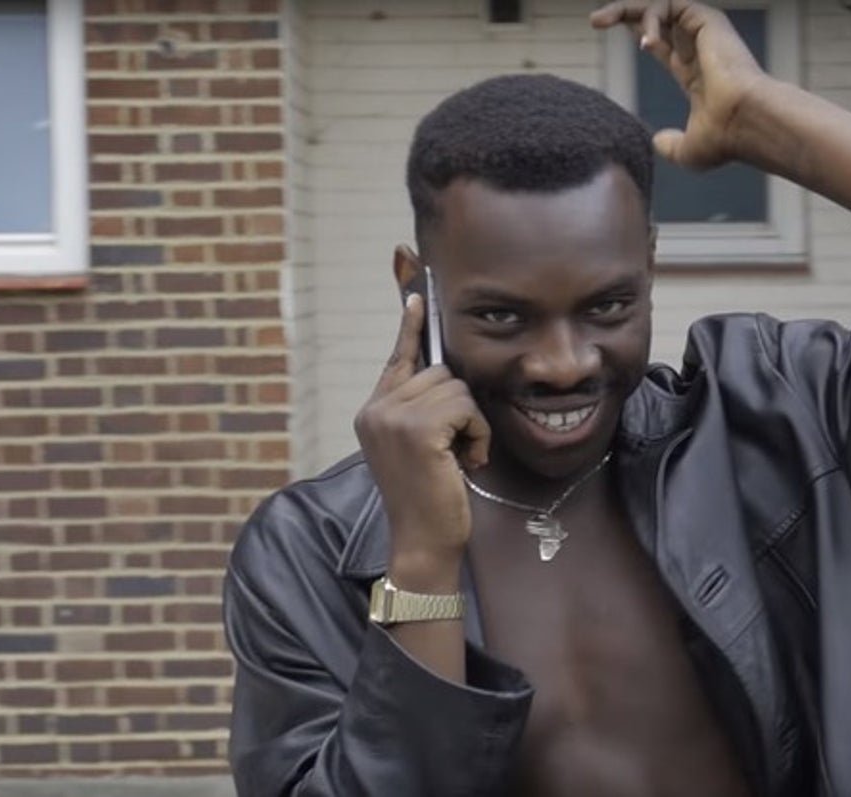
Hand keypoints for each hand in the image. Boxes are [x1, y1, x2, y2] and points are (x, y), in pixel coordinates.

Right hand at [354, 294, 490, 568]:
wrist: (424, 541)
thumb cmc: (431, 497)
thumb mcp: (421, 446)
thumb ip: (423, 409)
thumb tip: (448, 373)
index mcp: (373, 411)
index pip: (398, 357)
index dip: (410, 326)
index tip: (417, 294)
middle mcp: (376, 409)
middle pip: (441, 372)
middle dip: (461, 408)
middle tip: (457, 449)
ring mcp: (392, 417)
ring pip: (457, 388)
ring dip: (472, 424)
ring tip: (460, 458)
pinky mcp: (416, 428)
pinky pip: (466, 407)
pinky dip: (477, 434)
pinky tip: (466, 463)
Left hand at [590, 0, 768, 169]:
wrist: (744, 122)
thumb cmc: (724, 139)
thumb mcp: (689, 151)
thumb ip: (672, 146)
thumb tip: (657, 141)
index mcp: (695, 72)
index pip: (663, 42)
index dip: (639, 33)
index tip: (609, 30)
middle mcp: (700, 48)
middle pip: (656, 19)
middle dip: (624, 13)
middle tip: (594, 21)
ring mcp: (704, 32)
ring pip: (659, 5)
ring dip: (624, 9)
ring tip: (600, 22)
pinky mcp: (707, 19)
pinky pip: (668, 4)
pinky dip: (649, 17)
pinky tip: (646, 43)